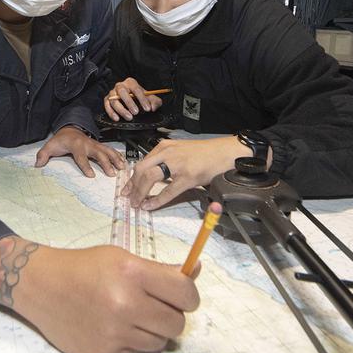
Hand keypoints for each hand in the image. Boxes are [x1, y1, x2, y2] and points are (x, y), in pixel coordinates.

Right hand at [1, 241, 199, 352]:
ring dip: (153, 331)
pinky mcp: (104, 352)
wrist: (41, 286)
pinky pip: (137, 352)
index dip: (189, 295)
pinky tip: (115, 326)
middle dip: (172, 315)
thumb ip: (159, 270)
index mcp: (132, 273)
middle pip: (177, 323)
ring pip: (160, 342)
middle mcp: (125, 304)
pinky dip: (133, 341)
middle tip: (155, 305)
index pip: (185, 293)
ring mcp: (114, 332)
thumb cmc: (84, 267)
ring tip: (133, 315)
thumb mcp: (122, 258)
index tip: (182, 294)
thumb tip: (196, 272)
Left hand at [35, 126, 124, 177]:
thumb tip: (37, 165)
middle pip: (98, 153)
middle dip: (106, 163)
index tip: (91, 175)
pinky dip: (118, 155)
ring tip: (122, 168)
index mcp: (76, 145)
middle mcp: (87, 144)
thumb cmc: (61, 140)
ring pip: (107, 151)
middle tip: (111, 173)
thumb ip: (43, 155)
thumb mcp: (50, 146)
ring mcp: (95, 144)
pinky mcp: (99, 146)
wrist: (70, 129)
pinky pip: (110, 150)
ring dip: (115, 159)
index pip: (81, 156)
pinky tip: (124, 162)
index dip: (86, 166)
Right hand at [104, 77, 163, 121]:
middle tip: (136, 112)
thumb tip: (153, 107)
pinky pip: (107, 106)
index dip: (142, 99)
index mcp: (131, 83)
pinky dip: (111, 112)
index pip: (136, 89)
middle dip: (129, 103)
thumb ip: (155, 102)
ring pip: (114, 100)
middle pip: (122, 92)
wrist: (133, 102)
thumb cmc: (141, 99)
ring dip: (121, 110)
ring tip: (129, 118)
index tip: (147, 109)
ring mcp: (112, 93)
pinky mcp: (107, 100)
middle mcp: (120, 86)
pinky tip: (117, 119)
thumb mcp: (151, 99)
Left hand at [123, 137, 252, 209]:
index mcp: (164, 147)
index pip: (142, 163)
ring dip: (140, 192)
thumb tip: (151, 176)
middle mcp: (167, 153)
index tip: (126, 189)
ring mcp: (177, 164)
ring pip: (150, 178)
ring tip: (136, 203)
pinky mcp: (188, 176)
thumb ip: (165, 160)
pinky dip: (156, 200)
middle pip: (141, 169)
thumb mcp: (180, 151)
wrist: (225, 151)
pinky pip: (167, 191)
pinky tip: (150, 205)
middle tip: (128, 198)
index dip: (132, 178)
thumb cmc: (205, 153)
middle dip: (132, 186)